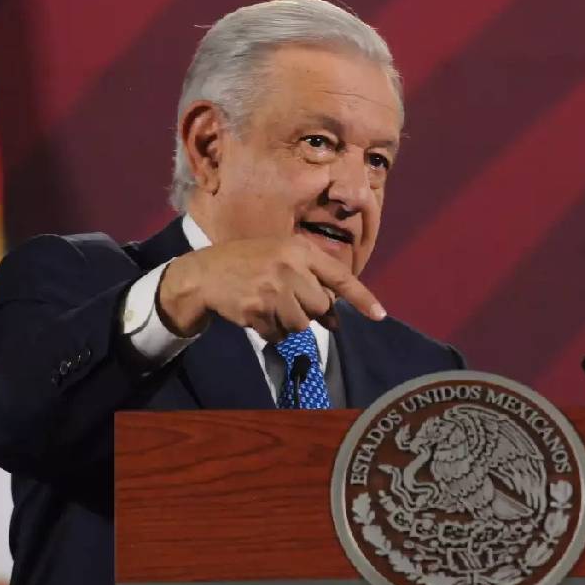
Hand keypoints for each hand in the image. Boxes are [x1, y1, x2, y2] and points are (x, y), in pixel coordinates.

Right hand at [157, 236, 385, 340]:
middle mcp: (288, 266)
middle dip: (308, 310)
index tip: (380, 315)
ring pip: (301, 324)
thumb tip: (336, 322)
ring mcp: (271, 288)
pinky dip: (271, 331)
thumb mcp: (282, 261)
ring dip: (289, 323)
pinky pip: (279, 334)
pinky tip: (256, 314)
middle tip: (286, 300)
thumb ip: (311, 285)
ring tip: (269, 306)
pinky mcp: (256, 309)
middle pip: (320, 307)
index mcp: (298, 250)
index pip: (339, 276)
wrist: (204, 273)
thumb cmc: (249, 264)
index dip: (362, 297)